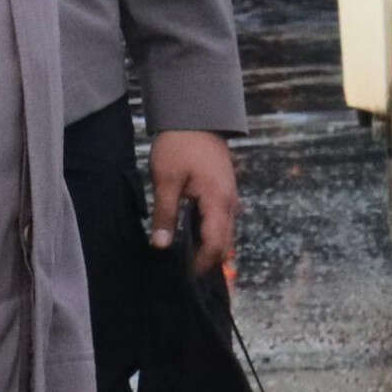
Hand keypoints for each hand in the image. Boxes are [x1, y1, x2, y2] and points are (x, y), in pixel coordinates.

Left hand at [149, 128, 238, 278]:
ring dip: (207, 246)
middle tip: (181, 272)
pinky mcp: (223, 191)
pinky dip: (208, 232)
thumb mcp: (165, 179)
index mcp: (218, 201)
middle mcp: (229, 202)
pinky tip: (188, 235)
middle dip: (206, 260)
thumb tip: (161, 246)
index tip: (183, 276)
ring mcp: (229, 197)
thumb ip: (165, 214)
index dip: (202, 264)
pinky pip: (220, 220)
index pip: (216, 245)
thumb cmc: (179, 144)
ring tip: (182, 257)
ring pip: (223, 232)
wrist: (196, 115)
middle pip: (224, 243)